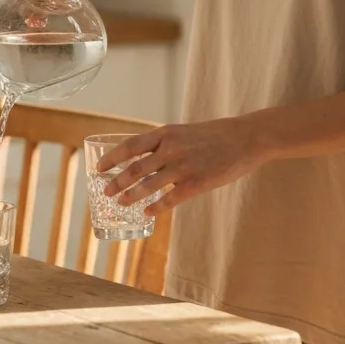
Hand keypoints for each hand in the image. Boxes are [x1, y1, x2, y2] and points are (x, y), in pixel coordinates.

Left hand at [96, 118, 262, 214]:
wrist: (245, 138)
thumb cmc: (214, 135)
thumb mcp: (184, 132)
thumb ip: (165, 144)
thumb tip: (144, 158)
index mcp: (166, 133)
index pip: (131, 146)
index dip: (112, 158)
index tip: (99, 168)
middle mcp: (171, 148)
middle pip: (136, 168)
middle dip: (117, 182)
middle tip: (105, 192)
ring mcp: (184, 166)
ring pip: (149, 185)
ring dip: (131, 196)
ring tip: (120, 204)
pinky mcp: (196, 183)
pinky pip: (170, 199)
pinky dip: (156, 207)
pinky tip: (148, 212)